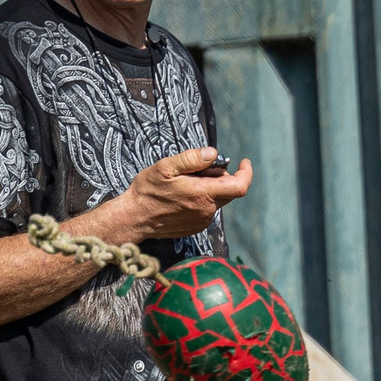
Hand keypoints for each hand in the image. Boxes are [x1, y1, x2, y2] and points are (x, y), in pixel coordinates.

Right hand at [100, 148, 253, 243]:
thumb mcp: (165, 167)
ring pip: (218, 200)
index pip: (239, 186)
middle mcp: (206, 210)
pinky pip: (208, 209)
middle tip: (200, 169)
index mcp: (202, 194)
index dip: (246, 173)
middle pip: (229, 191)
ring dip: (210, 188)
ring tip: (186, 183)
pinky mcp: (196, 227)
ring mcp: (202, 221)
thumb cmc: (147, 191)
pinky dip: (203, 199)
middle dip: (222, 177)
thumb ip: (191, 159)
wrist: (134, 218)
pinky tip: (183, 196)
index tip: (244, 161)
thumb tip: (213, 154)